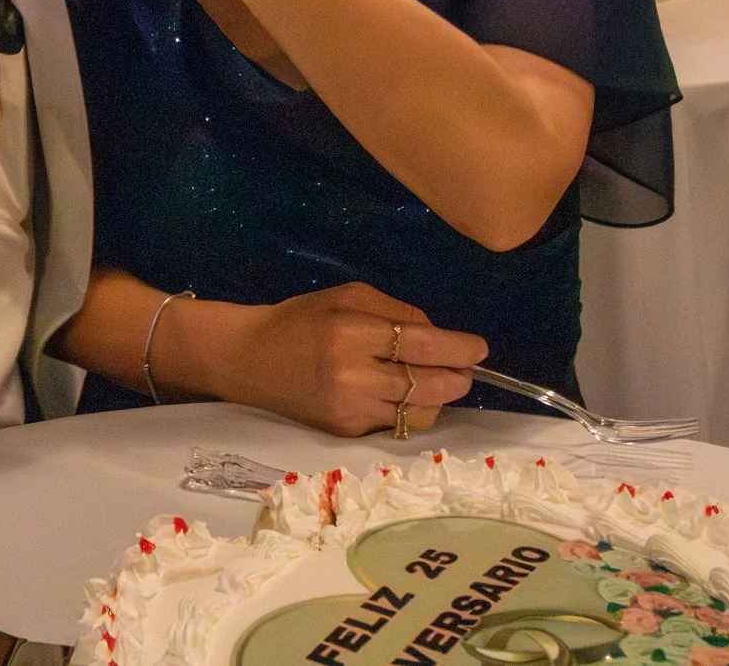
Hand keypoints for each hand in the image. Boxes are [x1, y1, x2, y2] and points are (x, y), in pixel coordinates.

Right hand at [190, 284, 484, 438]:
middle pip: (429, 384)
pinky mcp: (346, 431)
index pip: (422, 344)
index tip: (479, 348)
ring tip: (438, 382)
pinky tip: (407, 395)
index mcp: (352, 332)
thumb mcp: (348, 297)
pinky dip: (412, 411)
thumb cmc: (301, 319)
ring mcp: (350, 408)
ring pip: (419, 412)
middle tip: (466, 369)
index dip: (459, 348)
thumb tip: (439, 335)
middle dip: (458, 377)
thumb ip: (396, 311)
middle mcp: (353, 374)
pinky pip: (397, 425)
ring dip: (440, 398)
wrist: (250, 359)